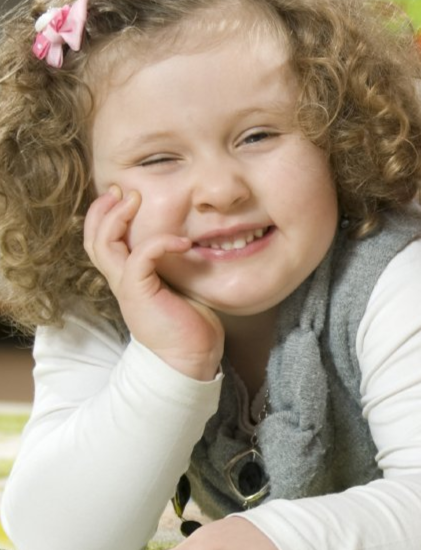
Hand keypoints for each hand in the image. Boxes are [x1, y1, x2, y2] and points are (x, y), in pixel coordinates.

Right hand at [84, 186, 223, 379]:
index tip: (124, 195)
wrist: (189, 359)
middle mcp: (122, 281)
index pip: (105, 242)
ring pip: (104, 246)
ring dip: (116, 219)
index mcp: (129, 278)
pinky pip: (139, 259)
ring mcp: (128, 288)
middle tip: (120, 190)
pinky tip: (181, 241)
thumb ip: (179, 264)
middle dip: (103, 211)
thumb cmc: (191, 324)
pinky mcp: (139, 294)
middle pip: (95, 240)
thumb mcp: (184, 285)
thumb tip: (196, 240)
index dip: (107, 217)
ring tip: (133, 200)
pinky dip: (158, 243)